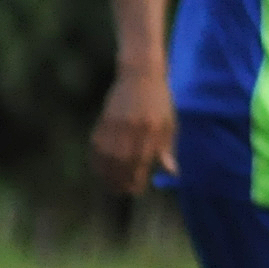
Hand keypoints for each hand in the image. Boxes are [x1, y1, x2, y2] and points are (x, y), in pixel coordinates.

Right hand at [91, 64, 177, 194]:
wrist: (140, 75)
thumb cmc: (159, 102)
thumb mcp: (169, 123)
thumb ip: (167, 148)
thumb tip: (172, 172)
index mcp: (151, 129)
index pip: (141, 161)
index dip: (136, 178)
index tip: (136, 190)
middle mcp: (132, 128)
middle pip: (122, 162)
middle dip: (120, 180)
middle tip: (122, 191)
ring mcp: (115, 124)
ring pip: (106, 156)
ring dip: (106, 174)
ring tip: (109, 186)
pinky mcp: (104, 120)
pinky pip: (96, 145)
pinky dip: (96, 159)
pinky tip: (99, 169)